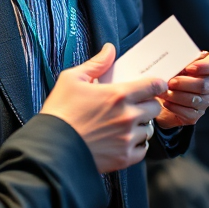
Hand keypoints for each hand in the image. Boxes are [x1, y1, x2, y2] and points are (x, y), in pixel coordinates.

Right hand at [40, 44, 165, 172]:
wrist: (51, 148)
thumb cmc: (59, 111)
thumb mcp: (72, 79)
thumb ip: (96, 63)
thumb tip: (109, 49)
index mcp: (118, 94)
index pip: (153, 86)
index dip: (157, 84)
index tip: (154, 86)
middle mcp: (127, 116)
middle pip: (155, 108)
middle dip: (148, 104)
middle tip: (136, 105)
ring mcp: (127, 138)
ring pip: (149, 129)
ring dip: (141, 126)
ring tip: (126, 124)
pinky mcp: (123, 158)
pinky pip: (143, 150)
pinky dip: (137, 145)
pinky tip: (125, 140)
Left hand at [155, 52, 208, 128]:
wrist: (161, 96)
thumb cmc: (169, 76)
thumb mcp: (173, 65)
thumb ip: (178, 62)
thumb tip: (174, 63)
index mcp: (208, 68)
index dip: (205, 66)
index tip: (189, 68)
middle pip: (204, 85)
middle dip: (184, 83)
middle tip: (170, 82)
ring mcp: (205, 101)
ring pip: (195, 100)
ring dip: (176, 96)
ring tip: (163, 92)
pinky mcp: (196, 114)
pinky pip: (188, 112)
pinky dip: (174, 106)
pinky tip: (165, 102)